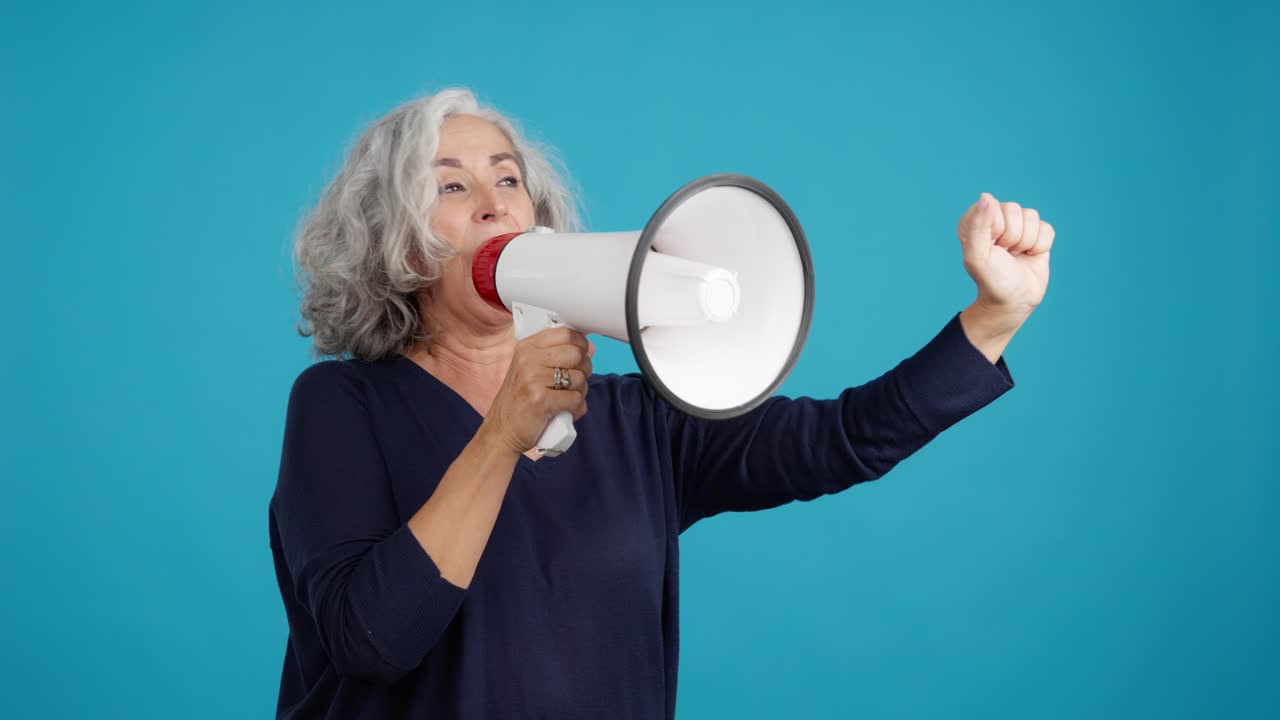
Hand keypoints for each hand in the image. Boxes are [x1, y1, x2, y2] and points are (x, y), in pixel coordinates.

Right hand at [481, 327, 593, 454]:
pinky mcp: (541, 400)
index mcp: (527, 347)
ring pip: (579, 378)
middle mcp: (528, 359)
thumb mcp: (531, 370)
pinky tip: (565, 411)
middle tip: (575, 382)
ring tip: (566, 398)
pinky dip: (576, 408)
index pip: (566, 333)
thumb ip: (556, 356)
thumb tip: (591, 347)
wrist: (501, 431)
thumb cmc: (519, 401)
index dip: (581, 345)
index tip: (580, 356)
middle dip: (584, 369)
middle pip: (576, 354)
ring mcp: (533, 379)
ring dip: (580, 392)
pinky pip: (576, 399)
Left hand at [957, 193, 1054, 321]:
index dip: (995, 229)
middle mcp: (995, 218)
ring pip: (1032, 217)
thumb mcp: (978, 256)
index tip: (991, 247)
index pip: (992, 207)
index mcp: (974, 220)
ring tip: (1014, 256)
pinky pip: (1047, 229)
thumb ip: (978, 225)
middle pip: (1014, 210)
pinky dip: (1040, 246)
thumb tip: (987, 196)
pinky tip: (1028, 256)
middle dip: (1012, 237)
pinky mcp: (1036, 233)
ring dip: (1026, 242)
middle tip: (1004, 254)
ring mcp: (1017, 225)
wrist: (1013, 301)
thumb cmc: (991, 280)